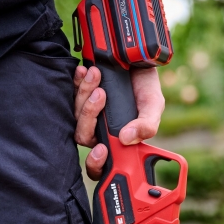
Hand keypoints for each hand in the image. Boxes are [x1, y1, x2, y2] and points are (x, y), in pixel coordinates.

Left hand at [73, 65, 164, 179]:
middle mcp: (100, 130)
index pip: (101, 164)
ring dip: (84, 94)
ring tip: (96, 75)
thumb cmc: (145, 87)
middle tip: (101, 94)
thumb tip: (127, 138)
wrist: (136, 59)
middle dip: (89, 114)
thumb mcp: (153, 105)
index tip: (102, 149)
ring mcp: (88, 114)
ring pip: (75, 115)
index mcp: (118, 140)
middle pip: (84, 135)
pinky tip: (84, 71)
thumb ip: (147, 125)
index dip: (96, 163)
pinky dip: (77, 82)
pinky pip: (69, 95)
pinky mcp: (79, 97)